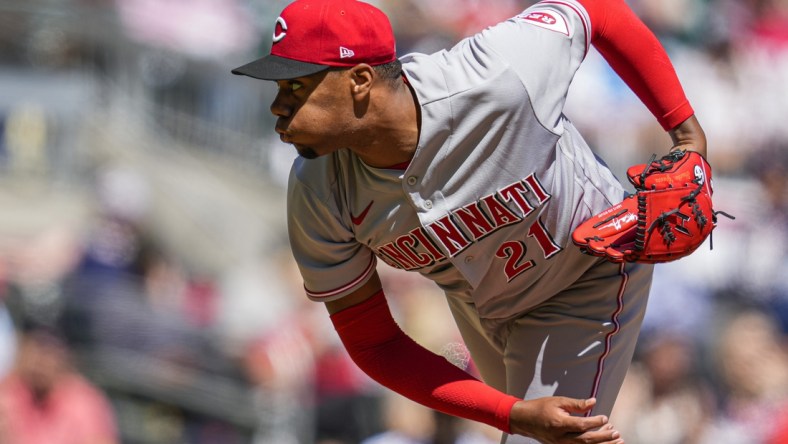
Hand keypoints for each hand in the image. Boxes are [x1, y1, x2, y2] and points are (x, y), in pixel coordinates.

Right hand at [509, 397, 623, 443]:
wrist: (524, 420)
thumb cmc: (540, 408)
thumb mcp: (558, 401)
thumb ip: (576, 403)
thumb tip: (593, 402)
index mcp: (559, 424)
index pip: (581, 425)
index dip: (595, 422)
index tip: (605, 418)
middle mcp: (560, 437)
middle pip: (586, 441)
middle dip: (604, 438)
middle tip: (616, 433)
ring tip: (616, 441)